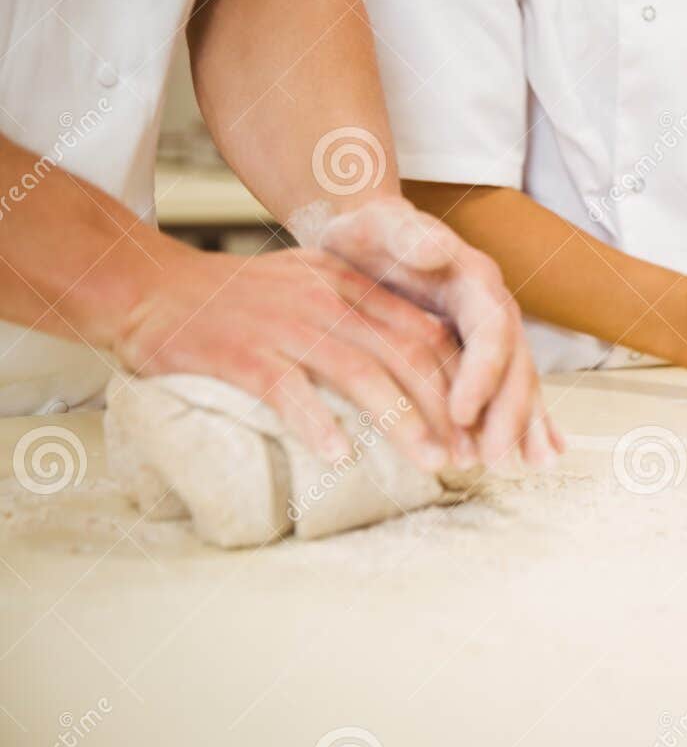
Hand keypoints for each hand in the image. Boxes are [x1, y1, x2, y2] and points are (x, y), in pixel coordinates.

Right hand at [114, 245, 465, 471]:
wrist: (147, 286)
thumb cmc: (232, 298)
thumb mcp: (308, 283)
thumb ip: (360, 311)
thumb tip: (418, 356)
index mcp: (347, 284)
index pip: (422, 331)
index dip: (459, 379)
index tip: (479, 423)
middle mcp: (325, 301)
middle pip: (404, 356)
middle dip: (446, 409)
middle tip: (469, 454)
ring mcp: (284, 327)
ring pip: (360, 375)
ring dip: (401, 422)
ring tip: (430, 462)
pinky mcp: (242, 354)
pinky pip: (289, 392)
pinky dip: (317, 424)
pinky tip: (340, 457)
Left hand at [307, 197, 559, 469]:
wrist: (370, 239)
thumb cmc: (367, 236)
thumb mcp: (375, 225)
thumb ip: (404, 233)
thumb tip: (436, 247)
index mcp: (474, 278)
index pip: (491, 330)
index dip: (483, 372)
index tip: (462, 413)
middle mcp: (493, 308)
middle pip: (514, 363)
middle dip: (509, 413)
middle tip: (493, 459)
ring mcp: (491, 334)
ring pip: (517, 382)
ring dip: (523, 426)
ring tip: (528, 466)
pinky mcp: (482, 354)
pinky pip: (508, 390)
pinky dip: (526, 422)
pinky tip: (541, 454)